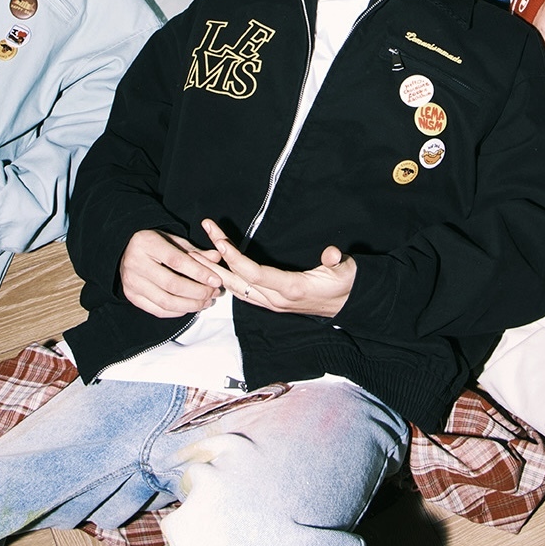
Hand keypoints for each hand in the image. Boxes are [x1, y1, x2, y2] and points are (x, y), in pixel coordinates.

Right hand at [118, 229, 224, 317]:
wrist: (125, 249)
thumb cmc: (154, 243)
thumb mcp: (173, 240)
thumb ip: (195, 251)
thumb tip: (217, 258)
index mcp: (147, 244)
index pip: (177, 261)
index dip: (199, 273)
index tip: (216, 280)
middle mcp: (136, 263)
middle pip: (172, 284)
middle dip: (198, 292)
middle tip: (214, 293)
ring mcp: (131, 282)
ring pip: (166, 301)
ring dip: (190, 305)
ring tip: (206, 302)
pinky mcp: (131, 296)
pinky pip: (157, 310)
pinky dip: (177, 312)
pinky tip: (190, 307)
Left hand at [201, 218, 356, 316]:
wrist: (349, 304)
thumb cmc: (345, 283)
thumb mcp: (345, 270)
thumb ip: (337, 261)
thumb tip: (332, 253)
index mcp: (291, 288)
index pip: (254, 273)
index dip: (234, 258)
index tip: (218, 241)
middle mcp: (276, 299)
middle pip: (237, 280)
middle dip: (215, 262)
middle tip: (195, 242)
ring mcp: (271, 303)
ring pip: (236, 289)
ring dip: (216, 272)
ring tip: (196, 256)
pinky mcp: (270, 303)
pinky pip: (242, 293)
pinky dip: (226, 280)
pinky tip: (216, 271)